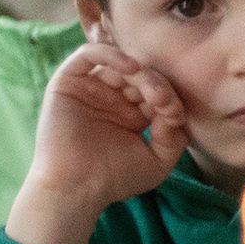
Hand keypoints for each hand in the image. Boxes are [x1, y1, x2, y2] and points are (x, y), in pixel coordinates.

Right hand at [9, 43, 188, 243]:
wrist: (76, 189)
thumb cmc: (114, 179)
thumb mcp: (158, 160)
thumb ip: (174, 135)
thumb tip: (177, 111)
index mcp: (133, 112)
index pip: (159, 91)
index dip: (172, 98)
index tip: (176, 116)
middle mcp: (112, 97)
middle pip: (143, 75)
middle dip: (159, 86)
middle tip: (165, 104)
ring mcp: (91, 89)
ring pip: (121, 64)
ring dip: (143, 74)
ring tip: (152, 94)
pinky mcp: (67, 83)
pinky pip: (88, 54)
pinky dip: (111, 54)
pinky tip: (132, 68)